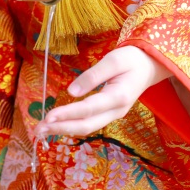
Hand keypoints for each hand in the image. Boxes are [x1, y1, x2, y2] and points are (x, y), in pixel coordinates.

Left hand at [35, 46, 171, 136]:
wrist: (150, 66)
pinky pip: (89, 123)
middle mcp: (116, 111)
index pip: (88, 108)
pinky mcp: (108, 114)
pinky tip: (56, 125)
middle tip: (38, 129)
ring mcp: (113, 115)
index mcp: (119, 96)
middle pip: (86, 125)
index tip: (48, 116)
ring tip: (42, 129)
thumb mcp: (114, 60)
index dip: (67, 114)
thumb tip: (71, 91)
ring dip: (64, 129)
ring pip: (87, 127)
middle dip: (61, 128)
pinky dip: (71, 126)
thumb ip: (93, 75)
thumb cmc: (132, 60)